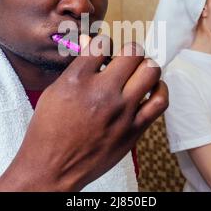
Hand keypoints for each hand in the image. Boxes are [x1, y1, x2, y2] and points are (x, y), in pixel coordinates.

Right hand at [0, 36, 167, 190]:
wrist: (53, 168)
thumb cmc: (49, 130)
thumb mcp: (54, 91)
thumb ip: (76, 67)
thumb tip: (89, 43)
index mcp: (78, 80)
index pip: (103, 42)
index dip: (104, 43)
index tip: (103, 52)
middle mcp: (103, 92)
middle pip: (133, 51)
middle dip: (128, 51)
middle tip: (124, 61)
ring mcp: (122, 111)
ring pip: (151, 70)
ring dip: (145, 66)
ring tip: (138, 73)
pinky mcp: (134, 129)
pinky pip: (161, 100)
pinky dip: (160, 89)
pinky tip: (151, 88)